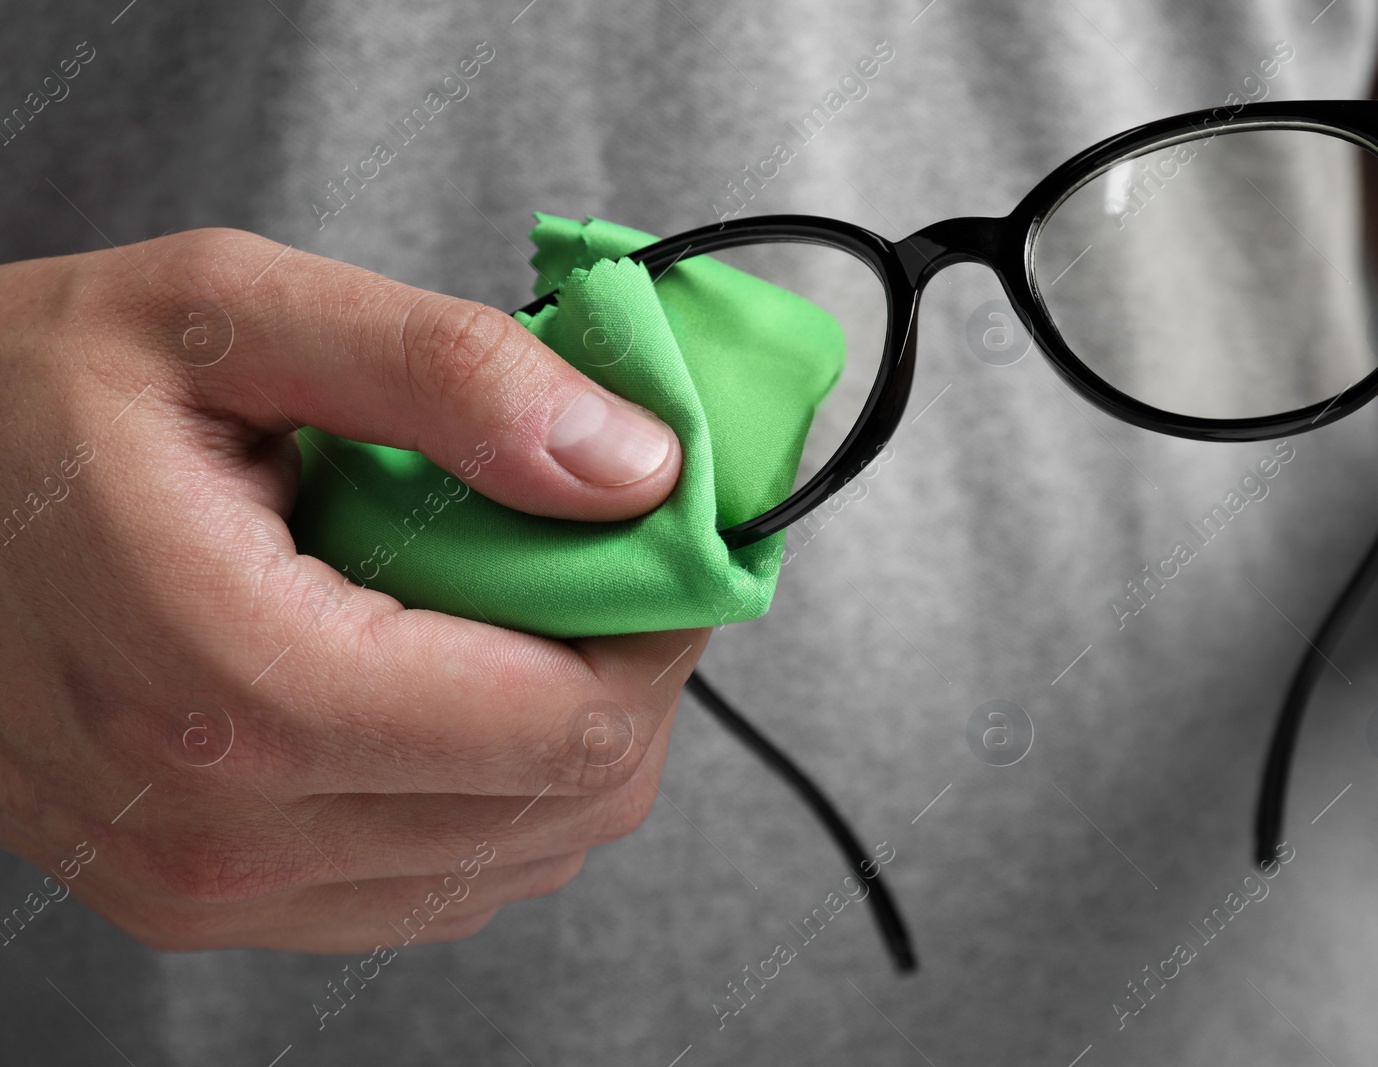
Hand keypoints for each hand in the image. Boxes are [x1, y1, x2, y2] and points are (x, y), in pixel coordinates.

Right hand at [0, 228, 705, 951]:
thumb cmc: (21, 402)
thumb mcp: (231, 316)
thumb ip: (448, 376)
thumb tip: (631, 464)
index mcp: (243, 684)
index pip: (567, 725)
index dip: (660, 625)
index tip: (662, 537)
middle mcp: (228, 829)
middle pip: (566, 804)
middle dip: (628, 673)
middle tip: (600, 557)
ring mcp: (214, 886)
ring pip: (518, 858)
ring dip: (561, 731)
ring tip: (506, 604)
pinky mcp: (209, 898)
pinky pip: (436, 882)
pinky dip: (487, 785)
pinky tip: (443, 676)